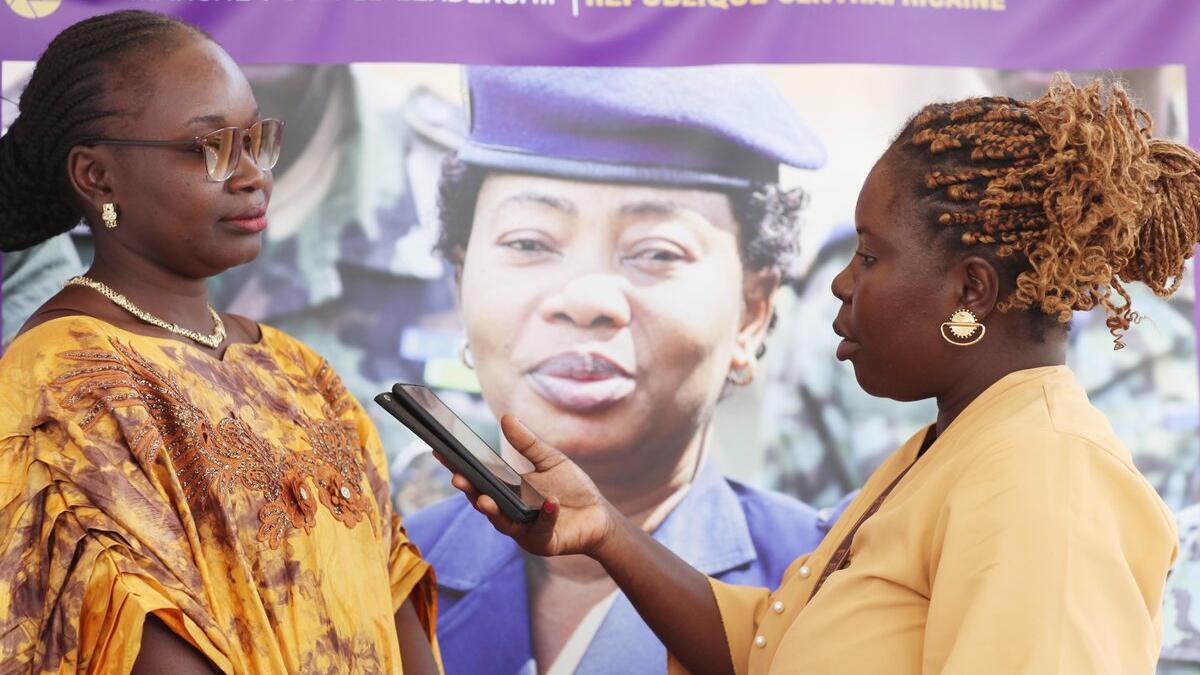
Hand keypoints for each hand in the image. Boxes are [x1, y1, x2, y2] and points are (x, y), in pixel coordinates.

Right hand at [437, 414, 618, 557]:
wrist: (599, 516)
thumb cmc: (572, 487)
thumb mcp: (550, 460)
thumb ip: (527, 443)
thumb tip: (505, 417)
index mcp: (506, 491)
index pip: (478, 478)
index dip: (459, 467)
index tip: (441, 452)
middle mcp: (508, 512)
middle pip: (483, 501)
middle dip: (470, 491)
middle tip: (458, 479)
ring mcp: (523, 530)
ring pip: (503, 522)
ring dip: (494, 511)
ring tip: (485, 499)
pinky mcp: (542, 542)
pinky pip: (541, 528)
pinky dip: (546, 515)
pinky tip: (551, 502)